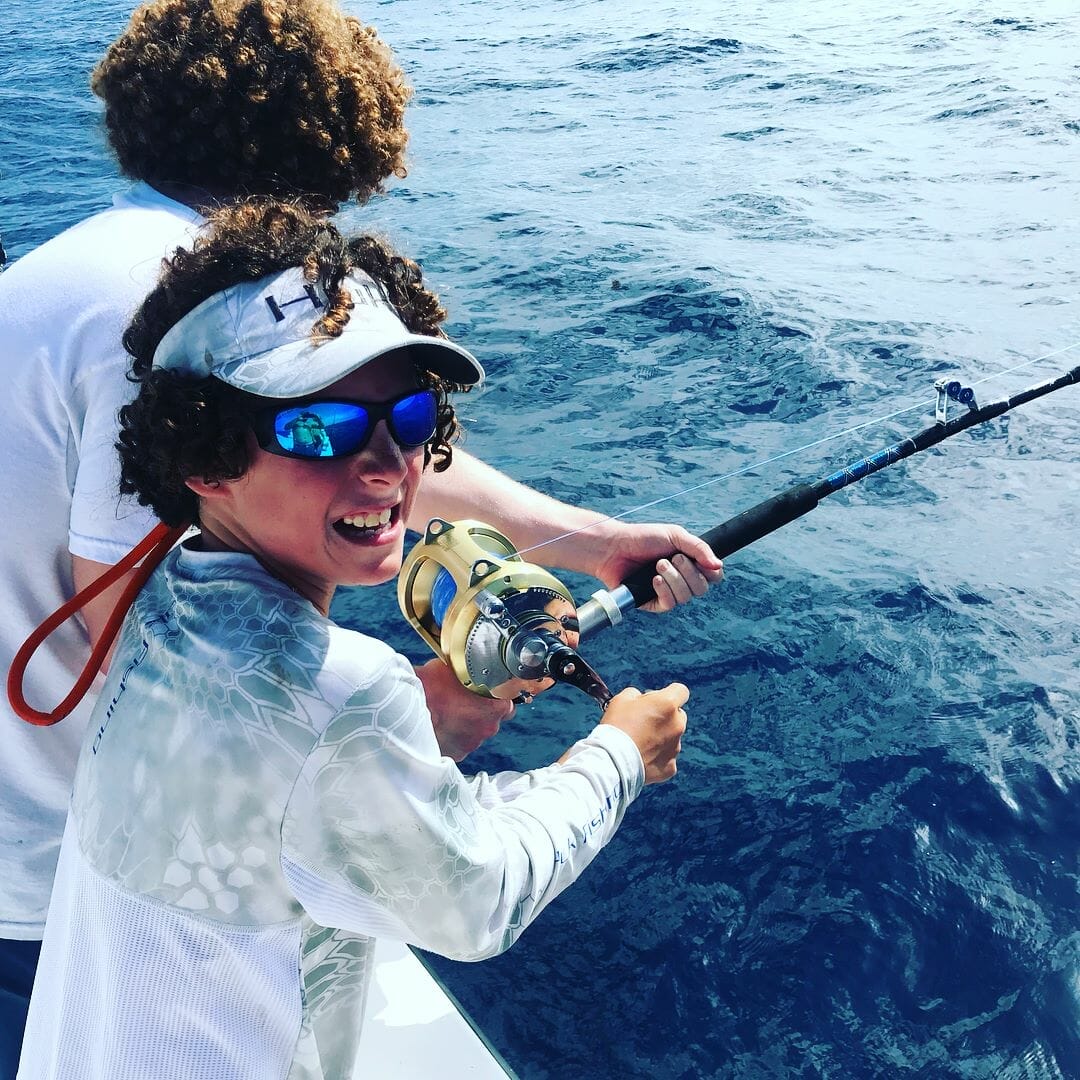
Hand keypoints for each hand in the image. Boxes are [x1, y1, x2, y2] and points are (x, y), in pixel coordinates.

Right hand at [414, 658, 513, 761]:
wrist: (406, 711)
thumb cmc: (431, 688)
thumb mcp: (454, 668)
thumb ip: (469, 671)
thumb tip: (469, 666)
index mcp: (495, 707)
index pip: (508, 703)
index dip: (497, 697)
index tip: (487, 693)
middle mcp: (488, 728)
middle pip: (492, 719)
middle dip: (481, 711)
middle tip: (463, 701)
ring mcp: (472, 744)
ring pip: (474, 732)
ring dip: (465, 725)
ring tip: (446, 714)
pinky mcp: (456, 755)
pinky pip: (459, 743)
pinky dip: (453, 736)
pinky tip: (439, 726)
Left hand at [588, 521, 723, 612]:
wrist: (615, 547)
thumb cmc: (644, 538)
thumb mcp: (676, 535)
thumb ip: (699, 548)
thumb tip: (718, 566)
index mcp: (689, 563)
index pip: (713, 576)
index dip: (711, 572)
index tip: (702, 561)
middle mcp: (681, 580)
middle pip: (702, 588)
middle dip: (689, 572)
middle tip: (673, 558)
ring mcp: (667, 592)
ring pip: (686, 597)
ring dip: (674, 579)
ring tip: (658, 565)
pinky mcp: (652, 602)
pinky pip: (669, 604)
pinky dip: (664, 591)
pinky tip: (654, 580)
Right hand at [600, 683, 688, 784]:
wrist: (612, 761)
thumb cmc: (616, 726)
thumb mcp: (622, 699)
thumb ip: (636, 694)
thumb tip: (640, 698)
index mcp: (667, 704)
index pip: (681, 691)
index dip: (668, 693)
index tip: (655, 700)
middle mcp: (677, 725)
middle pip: (678, 715)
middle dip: (665, 717)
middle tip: (644, 722)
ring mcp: (675, 747)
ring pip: (672, 738)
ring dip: (661, 738)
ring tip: (638, 743)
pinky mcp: (670, 767)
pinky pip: (667, 758)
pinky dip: (657, 758)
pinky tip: (641, 758)